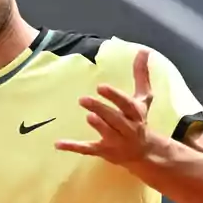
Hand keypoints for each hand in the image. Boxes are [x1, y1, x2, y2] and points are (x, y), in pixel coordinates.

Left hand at [55, 49, 156, 166]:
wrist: (144, 152)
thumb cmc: (140, 120)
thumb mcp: (143, 99)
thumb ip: (141, 75)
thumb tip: (143, 50)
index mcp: (136, 114)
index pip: (126, 104)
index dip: (114, 96)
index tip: (101, 87)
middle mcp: (128, 128)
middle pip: (115, 118)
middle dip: (101, 109)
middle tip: (83, 99)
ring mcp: (115, 141)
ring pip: (106, 133)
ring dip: (98, 125)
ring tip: (88, 116)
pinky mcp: (103, 151)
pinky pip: (88, 149)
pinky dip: (73, 147)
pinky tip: (58, 144)